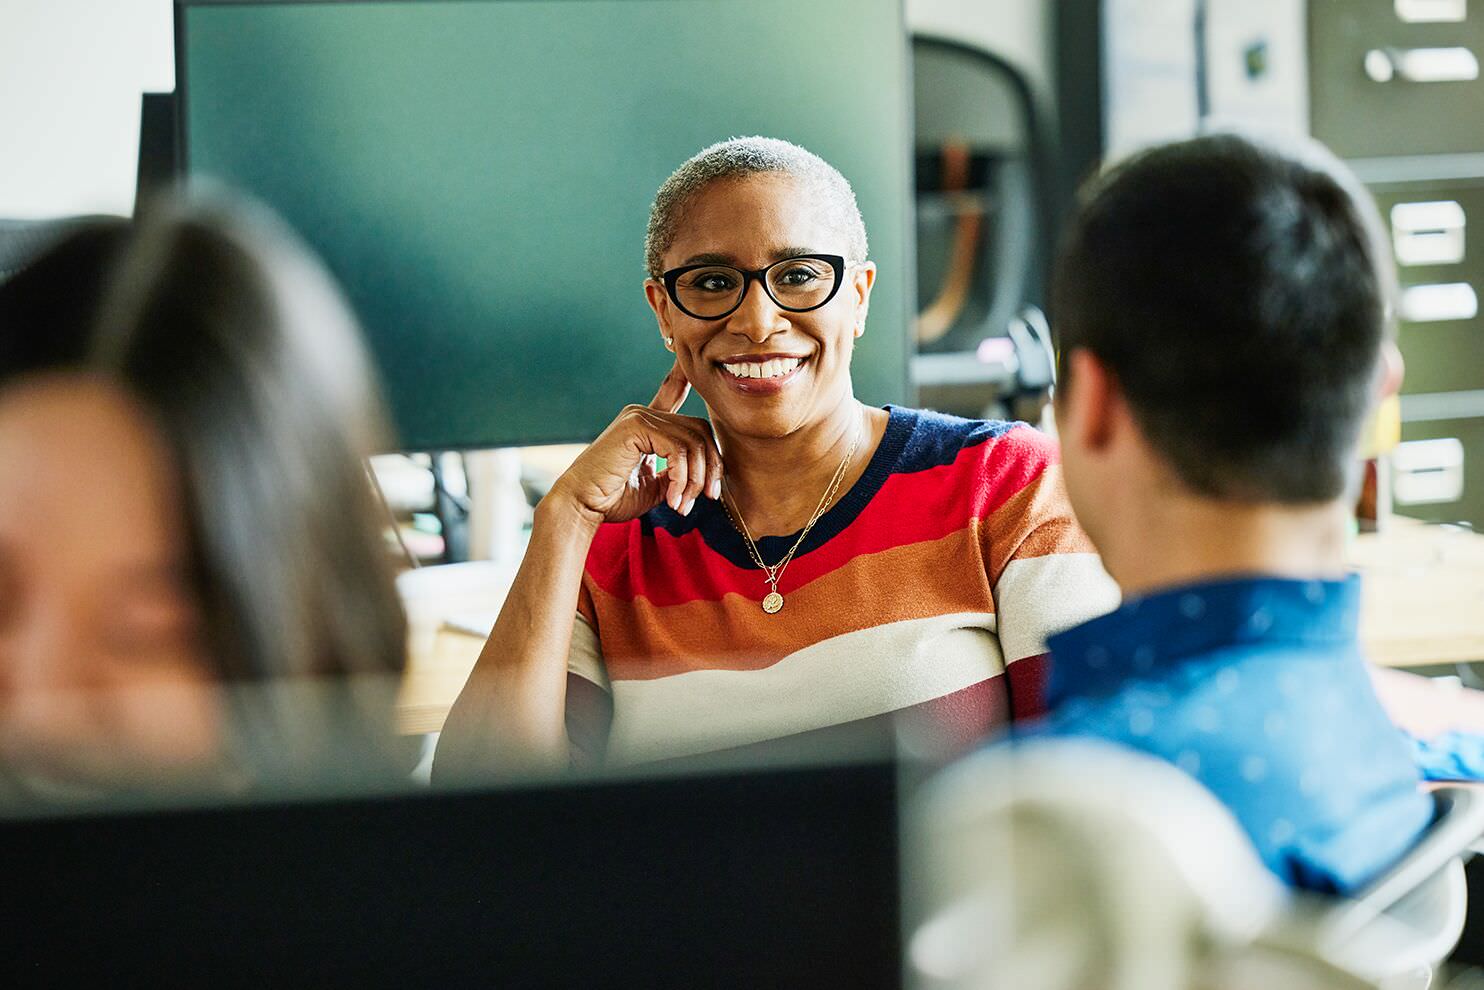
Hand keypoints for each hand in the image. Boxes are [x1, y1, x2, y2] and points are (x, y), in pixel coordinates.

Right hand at [545, 361, 722, 526]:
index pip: (671, 394)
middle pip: (699, 430)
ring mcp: (638, 417)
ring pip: (693, 442)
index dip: (683, 378)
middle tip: (706, 496)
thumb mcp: (655, 486)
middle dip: (710, 467)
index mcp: (645, 425)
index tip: (689, 367)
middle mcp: (643, 415)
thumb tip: (703, 474)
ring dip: (695, 478)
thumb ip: (677, 473)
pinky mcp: (635, 427)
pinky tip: (672, 498)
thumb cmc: (613, 498)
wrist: (581, 504)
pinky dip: (681, 477)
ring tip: (682, 504)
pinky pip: (677, 449)